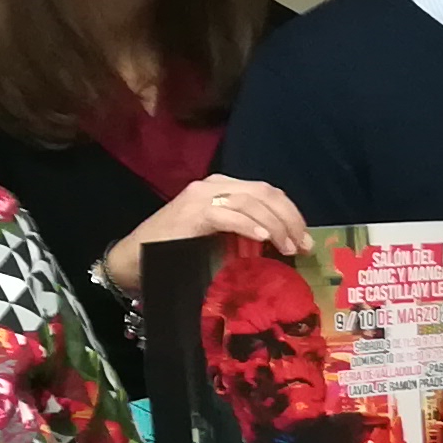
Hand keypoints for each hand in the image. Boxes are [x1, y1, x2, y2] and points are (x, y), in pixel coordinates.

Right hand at [100, 175, 307, 299]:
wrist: (136, 257)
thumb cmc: (179, 250)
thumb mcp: (220, 236)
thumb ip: (246, 230)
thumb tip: (285, 243)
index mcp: (223, 187)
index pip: (267, 192)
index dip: (291, 213)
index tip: (306, 238)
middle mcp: (214, 185)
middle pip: (265, 193)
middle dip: (290, 218)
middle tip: (303, 245)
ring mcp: (201, 197)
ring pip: (251, 202)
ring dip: (275, 225)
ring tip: (288, 247)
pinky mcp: (192, 213)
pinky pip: (228, 216)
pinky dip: (249, 225)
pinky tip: (264, 238)